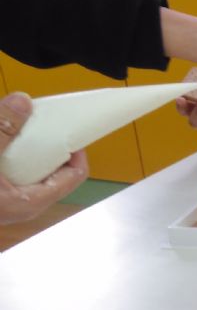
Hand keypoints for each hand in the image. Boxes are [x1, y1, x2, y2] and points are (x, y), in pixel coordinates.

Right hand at [0, 93, 88, 224]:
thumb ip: (2, 129)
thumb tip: (22, 102)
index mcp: (30, 202)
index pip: (75, 175)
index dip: (76, 148)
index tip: (66, 126)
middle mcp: (23, 207)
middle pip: (53, 172)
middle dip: (45, 144)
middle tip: (36, 122)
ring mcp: (7, 205)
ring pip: (28, 172)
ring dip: (23, 148)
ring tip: (16, 127)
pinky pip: (11, 175)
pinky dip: (8, 156)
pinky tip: (0, 141)